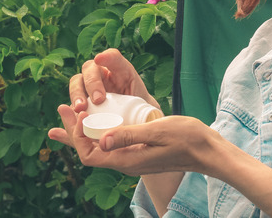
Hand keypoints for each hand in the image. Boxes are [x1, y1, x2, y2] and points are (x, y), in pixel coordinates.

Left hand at [49, 105, 220, 176]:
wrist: (208, 151)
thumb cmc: (186, 138)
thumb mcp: (156, 132)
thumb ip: (128, 136)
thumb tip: (100, 140)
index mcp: (127, 161)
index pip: (89, 155)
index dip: (76, 135)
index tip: (77, 112)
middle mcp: (126, 163)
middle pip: (89, 152)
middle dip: (73, 130)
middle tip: (64, 106)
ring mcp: (132, 159)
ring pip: (98, 148)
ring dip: (83, 131)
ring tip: (72, 111)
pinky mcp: (138, 153)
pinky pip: (111, 144)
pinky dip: (98, 131)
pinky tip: (96, 120)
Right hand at [69, 48, 157, 111]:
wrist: (131, 123)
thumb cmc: (140, 112)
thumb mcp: (147, 106)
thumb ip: (148, 107)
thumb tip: (152, 112)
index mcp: (120, 70)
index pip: (113, 57)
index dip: (106, 56)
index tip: (100, 59)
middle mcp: (102, 74)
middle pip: (90, 68)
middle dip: (92, 82)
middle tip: (98, 100)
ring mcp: (88, 86)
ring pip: (77, 81)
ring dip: (76, 93)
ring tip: (81, 108)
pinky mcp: (79, 100)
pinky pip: (70, 99)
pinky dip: (70, 106)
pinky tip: (72, 115)